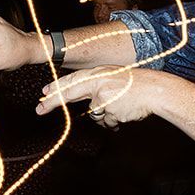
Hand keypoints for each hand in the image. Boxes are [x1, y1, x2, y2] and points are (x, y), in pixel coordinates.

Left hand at [40, 66, 157, 126]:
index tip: (44, 93)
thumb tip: (87, 104)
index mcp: (99, 73)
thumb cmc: (137, 84)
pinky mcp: (111, 111)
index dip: (57, 87)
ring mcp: (104, 98)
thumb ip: (98, 87)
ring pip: (94, 114)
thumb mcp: (114, 78)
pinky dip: (115, 120)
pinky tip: (126, 112)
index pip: (72, 79)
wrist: (156, 90)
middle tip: (39, 110)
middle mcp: (98, 83)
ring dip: (105, 115)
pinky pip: (107, 121)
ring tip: (122, 107)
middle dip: (52, 102)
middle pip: (69, 93)